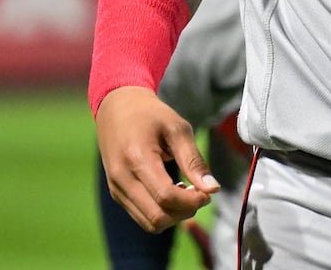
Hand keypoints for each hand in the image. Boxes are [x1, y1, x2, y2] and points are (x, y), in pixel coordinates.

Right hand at [96, 86, 218, 232]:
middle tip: (200, 194)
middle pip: (157, 217)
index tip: (207, 192)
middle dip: (185, 212)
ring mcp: (117, 189)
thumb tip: (214, 189)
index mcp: (137, 158)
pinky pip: (141, 216)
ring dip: (174, 216)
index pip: (165, 197)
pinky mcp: (117, 193)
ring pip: (149, 223)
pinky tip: (172, 192)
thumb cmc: (151, 115)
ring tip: (187, 192)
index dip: (191, 202)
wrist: (117, 108)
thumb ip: (194, 160)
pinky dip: (161, 212)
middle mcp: (122, 178)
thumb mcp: (177, 129)